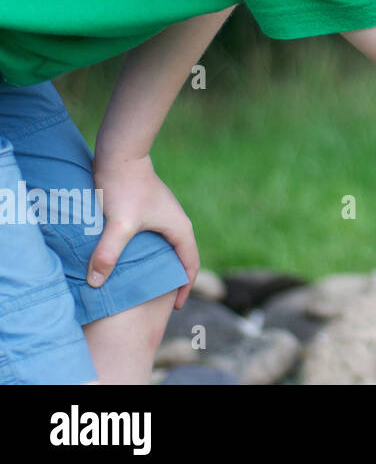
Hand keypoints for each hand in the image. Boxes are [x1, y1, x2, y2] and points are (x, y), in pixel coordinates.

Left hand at [89, 154, 198, 309]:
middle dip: (175, 278)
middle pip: (182, 256)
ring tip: (148, 282)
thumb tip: (96, 282)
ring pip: (168, 246)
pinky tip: (132, 259)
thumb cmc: (125, 188)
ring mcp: (164, 214)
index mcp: (179, 228)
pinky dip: (150, 252)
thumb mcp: (117, 224)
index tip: (176, 307)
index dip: (185, 287)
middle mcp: (176, 221)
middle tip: (162, 300)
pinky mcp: (150, 209)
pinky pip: (156, 238)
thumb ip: (108, 253)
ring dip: (162, 264)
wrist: (121, 156)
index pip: (190, 263)